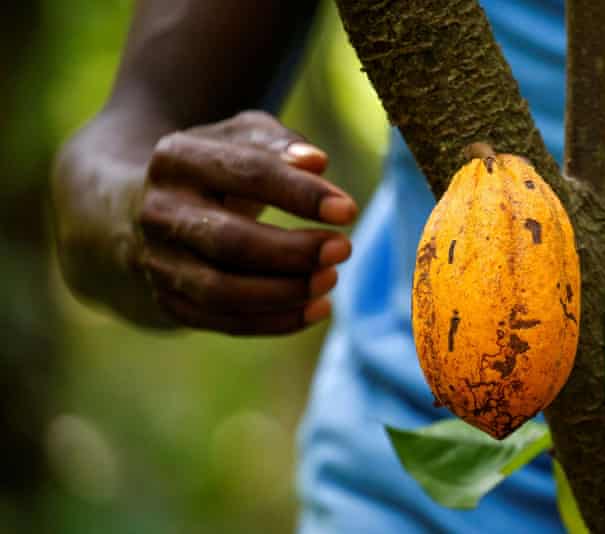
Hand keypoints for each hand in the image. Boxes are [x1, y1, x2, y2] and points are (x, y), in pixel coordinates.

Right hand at [135, 111, 356, 334]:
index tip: (348, 210)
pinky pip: (224, 321)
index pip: (247, 174)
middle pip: (231, 242)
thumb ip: (279, 143)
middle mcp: (160, 212)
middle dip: (294, 251)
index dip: (301, 194)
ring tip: (331, 279)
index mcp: (177, 159)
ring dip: (285, 292)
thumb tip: (316, 163)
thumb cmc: (216, 167)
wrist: (143, 208)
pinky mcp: (170, 301)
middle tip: (344, 249)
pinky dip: (275, 321)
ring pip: (222, 290)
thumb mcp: (241, 138)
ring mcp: (159, 262)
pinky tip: (318, 308)